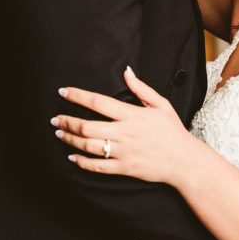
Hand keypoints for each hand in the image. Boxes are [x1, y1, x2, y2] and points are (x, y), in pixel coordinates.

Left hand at [53, 67, 196, 183]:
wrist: (183, 160)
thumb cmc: (172, 130)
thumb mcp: (161, 104)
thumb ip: (141, 88)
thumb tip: (126, 71)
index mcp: (132, 115)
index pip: (98, 102)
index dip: (78, 96)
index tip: (63, 92)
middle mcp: (124, 133)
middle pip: (87, 126)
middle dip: (67, 121)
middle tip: (55, 119)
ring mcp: (123, 152)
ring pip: (88, 146)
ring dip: (70, 139)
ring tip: (59, 134)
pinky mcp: (124, 168)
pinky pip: (97, 167)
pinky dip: (82, 162)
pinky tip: (72, 157)